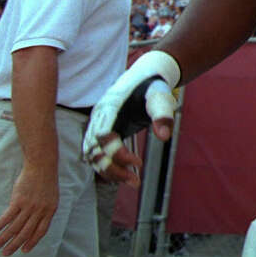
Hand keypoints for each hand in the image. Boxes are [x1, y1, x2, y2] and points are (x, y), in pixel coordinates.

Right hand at [0, 162, 58, 255]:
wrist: (42, 166)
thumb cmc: (46, 181)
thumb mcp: (52, 197)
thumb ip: (45, 211)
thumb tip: (35, 223)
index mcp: (50, 211)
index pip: (41, 231)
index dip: (32, 242)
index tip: (24, 250)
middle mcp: (40, 211)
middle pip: (26, 233)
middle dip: (14, 245)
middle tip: (5, 254)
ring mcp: (29, 206)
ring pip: (15, 227)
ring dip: (3, 238)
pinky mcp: (18, 200)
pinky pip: (7, 217)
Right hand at [83, 51, 179, 176]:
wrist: (145, 75)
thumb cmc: (153, 86)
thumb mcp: (160, 97)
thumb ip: (162, 114)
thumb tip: (163, 137)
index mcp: (110, 107)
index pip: (104, 136)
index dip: (117, 153)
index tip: (138, 163)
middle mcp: (99, 116)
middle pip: (94, 150)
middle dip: (113, 168)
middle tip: (135, 181)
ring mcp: (98, 124)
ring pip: (92, 155)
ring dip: (108, 171)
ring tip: (133, 181)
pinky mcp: (102, 130)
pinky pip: (95, 153)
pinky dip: (105, 166)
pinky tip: (123, 174)